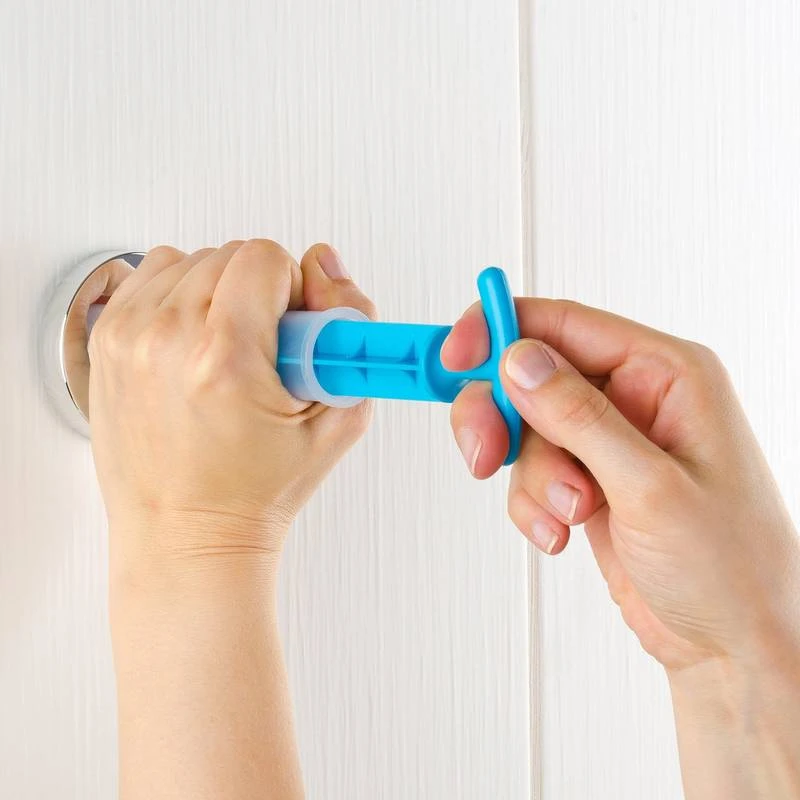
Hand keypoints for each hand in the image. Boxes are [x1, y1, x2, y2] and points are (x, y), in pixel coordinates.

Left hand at [89, 239, 374, 566]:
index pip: (266, 258)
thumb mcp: (337, 418)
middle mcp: (166, 341)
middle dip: (260, 293)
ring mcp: (128, 337)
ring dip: (219, 292)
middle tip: (264, 350)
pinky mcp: (107, 339)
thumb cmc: (253, 491)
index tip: (292, 332)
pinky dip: (180, 296)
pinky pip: (154, 275)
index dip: (293, 290)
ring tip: (227, 349)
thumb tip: (326, 264)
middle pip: (230, 255)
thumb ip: (351, 329)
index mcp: (224, 360)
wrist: (186, 535)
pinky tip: (194, 340)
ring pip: (193, 260)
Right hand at [442, 298, 799, 671]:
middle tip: (484, 451)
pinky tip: (563, 531)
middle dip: (502, 416)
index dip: (501, 332)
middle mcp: (635, 398)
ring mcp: (608, 441)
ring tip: (569, 513)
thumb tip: (520, 361)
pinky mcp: (588, 478)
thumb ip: (578, 416)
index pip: (564, 324)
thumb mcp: (651, 486)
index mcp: (666, 374)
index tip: (456, 357)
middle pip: (531, 375)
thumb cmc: (731, 568)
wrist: (730, 644)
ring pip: (525, 429)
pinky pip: (530, 471)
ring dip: (532, 477)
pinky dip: (533, 503)